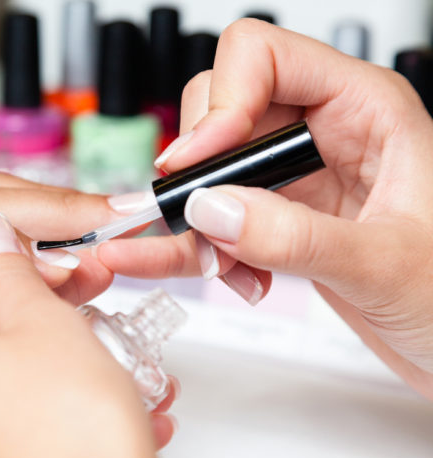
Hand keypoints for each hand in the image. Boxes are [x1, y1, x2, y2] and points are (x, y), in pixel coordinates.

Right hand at [98, 20, 432, 397]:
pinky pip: (211, 216)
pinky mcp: (278, 217)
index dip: (221, 102)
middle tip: (204, 221)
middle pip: (219, 110)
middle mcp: (323, 132)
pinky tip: (212, 272)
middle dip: (201, 171)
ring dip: (196, 220)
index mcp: (365, 108)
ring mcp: (295, 176)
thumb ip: (297, 237)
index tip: (199, 163)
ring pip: (207, 169)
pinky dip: (198, 245)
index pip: (264, 58)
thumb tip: (213, 210)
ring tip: (221, 266)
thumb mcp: (387, 265)